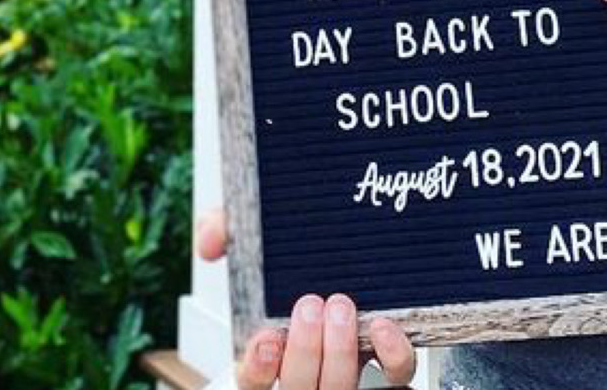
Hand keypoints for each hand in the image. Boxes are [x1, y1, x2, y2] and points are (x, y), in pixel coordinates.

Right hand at [194, 208, 418, 388]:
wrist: (351, 254)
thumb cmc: (296, 263)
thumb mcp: (255, 241)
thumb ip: (227, 232)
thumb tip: (210, 241)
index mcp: (268, 354)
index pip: (252, 381)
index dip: (257, 367)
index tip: (266, 339)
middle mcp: (307, 372)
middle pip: (298, 387)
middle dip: (305, 350)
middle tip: (310, 306)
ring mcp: (345, 374)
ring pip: (339, 388)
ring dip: (341, 351)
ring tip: (342, 307)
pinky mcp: (387, 369)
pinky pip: (396, 378)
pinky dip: (393, 356)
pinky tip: (383, 327)